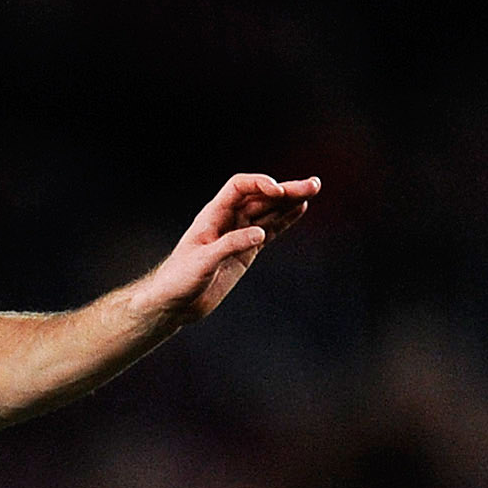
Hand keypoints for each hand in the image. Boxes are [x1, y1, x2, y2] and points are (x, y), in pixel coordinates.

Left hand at [137, 173, 319, 324]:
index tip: (277, 191)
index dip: (260, 184)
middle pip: (260, 197)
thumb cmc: (178, 280)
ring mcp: (238, 235)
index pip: (239, 187)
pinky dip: (285, 220)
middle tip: (313, 185)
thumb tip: (260, 234)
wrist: (174, 304)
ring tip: (313, 190)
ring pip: (269, 212)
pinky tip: (300, 209)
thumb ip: (230, 245)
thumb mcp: (203, 262)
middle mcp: (227, 220)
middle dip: (286, 190)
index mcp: (212, 215)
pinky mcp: (246, 251)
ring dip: (290, 201)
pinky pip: (270, 230)